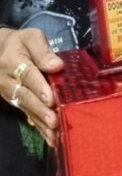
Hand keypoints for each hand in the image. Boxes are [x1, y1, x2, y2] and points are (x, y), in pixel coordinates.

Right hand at [0, 28, 63, 146]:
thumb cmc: (20, 42)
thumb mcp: (31, 37)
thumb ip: (43, 51)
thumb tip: (57, 65)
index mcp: (14, 62)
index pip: (28, 76)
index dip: (40, 88)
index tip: (51, 99)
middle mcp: (9, 81)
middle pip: (25, 96)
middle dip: (40, 110)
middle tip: (54, 121)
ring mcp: (10, 93)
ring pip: (25, 108)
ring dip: (40, 122)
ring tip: (54, 134)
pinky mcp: (14, 101)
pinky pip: (26, 114)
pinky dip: (38, 126)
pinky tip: (50, 137)